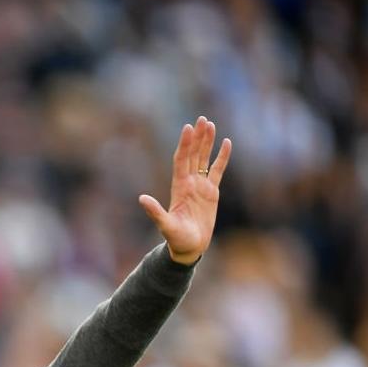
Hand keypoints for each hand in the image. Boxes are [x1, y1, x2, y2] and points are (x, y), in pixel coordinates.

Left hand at [139, 116, 231, 264]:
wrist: (189, 247)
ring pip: (204, 159)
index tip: (188, 128)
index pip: (182, 160)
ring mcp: (200, 186)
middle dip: (197, 137)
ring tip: (210, 124)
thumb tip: (141, 199)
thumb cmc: (177, 239)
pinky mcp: (211, 192)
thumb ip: (155, 212)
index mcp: (179, 187)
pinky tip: (226, 142)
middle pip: (193, 155)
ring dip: (207, 142)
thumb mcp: (166, 226)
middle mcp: (189, 183)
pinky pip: (218, 170)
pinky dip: (222, 157)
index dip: (185, 144)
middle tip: (201, 119)